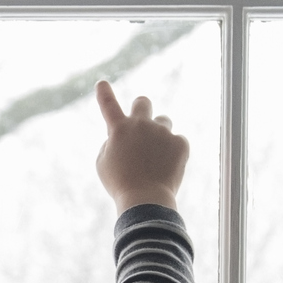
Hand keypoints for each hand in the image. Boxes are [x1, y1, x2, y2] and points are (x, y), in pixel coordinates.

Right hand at [94, 80, 188, 212]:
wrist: (145, 199)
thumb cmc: (120, 184)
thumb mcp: (104, 164)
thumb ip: (112, 143)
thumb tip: (125, 135)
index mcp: (119, 129)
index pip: (108, 105)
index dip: (105, 93)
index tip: (102, 83)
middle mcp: (141, 125)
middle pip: (143, 102)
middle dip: (141, 107)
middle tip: (142, 122)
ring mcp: (162, 132)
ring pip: (163, 121)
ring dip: (159, 132)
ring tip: (155, 155)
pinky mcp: (180, 143)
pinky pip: (178, 141)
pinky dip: (174, 151)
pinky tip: (167, 167)